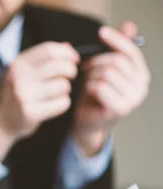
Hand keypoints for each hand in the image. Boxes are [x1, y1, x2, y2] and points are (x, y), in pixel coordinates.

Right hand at [0, 42, 78, 158]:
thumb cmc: (12, 96)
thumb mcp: (19, 72)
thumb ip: (40, 60)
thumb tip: (68, 47)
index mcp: (17, 64)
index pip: (49, 50)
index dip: (67, 53)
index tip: (74, 59)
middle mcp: (20, 78)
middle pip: (59, 66)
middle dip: (70, 71)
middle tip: (69, 77)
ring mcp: (25, 96)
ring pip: (63, 86)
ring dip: (65, 90)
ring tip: (55, 94)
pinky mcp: (32, 113)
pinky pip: (62, 103)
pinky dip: (62, 104)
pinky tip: (53, 105)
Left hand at [73, 22, 149, 155]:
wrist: (88, 123)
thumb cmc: (94, 96)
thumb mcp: (103, 70)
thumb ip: (115, 50)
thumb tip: (129, 25)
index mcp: (141, 74)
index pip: (131, 51)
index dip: (116, 40)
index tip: (101, 32)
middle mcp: (142, 86)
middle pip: (117, 61)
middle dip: (96, 62)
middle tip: (85, 68)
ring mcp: (133, 99)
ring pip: (107, 73)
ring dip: (91, 75)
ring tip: (87, 82)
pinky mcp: (120, 108)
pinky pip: (100, 86)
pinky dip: (89, 87)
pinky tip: (88, 93)